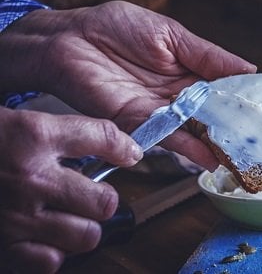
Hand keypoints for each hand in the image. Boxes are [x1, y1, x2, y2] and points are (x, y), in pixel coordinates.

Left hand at [0, 0, 255, 169]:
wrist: (69, 37)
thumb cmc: (118, 26)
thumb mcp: (172, 35)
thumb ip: (208, 55)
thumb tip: (250, 68)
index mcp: (187, 69)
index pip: (223, 88)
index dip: (244, 99)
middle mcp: (176, 93)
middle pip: (211, 114)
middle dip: (235, 127)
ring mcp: (157, 109)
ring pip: (193, 129)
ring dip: (216, 143)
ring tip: (242, 156)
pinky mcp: (135, 121)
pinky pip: (166, 135)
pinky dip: (188, 147)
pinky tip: (209, 157)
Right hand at [0, 106, 142, 272]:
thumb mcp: (15, 123)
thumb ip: (61, 132)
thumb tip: (116, 146)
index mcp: (32, 134)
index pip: (102, 137)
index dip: (123, 147)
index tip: (127, 154)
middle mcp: (29, 176)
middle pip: (104, 202)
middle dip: (103, 202)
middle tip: (91, 199)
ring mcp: (15, 216)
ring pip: (85, 236)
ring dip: (81, 230)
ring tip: (66, 219)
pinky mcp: (2, 246)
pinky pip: (50, 262)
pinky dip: (50, 253)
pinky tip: (40, 238)